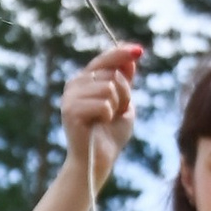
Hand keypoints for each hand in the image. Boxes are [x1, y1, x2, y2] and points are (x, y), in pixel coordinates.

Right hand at [63, 44, 142, 186]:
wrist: (100, 159)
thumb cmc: (111, 133)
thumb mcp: (124, 102)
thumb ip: (125, 80)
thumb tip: (131, 57)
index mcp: (85, 79)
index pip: (104, 59)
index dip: (122, 53)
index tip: (140, 50)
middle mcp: (74, 84)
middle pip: (111, 74)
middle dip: (123, 93)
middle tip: (116, 111)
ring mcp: (70, 97)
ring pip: (109, 88)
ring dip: (116, 105)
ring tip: (107, 119)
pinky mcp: (70, 111)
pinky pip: (103, 104)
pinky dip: (108, 116)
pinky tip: (99, 124)